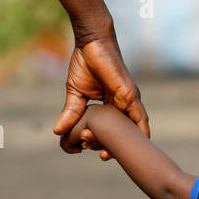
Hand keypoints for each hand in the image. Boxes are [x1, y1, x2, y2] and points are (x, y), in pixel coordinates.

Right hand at [53, 35, 147, 160]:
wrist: (91, 42)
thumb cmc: (85, 63)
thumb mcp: (75, 94)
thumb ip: (70, 114)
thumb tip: (58, 132)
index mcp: (111, 106)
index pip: (109, 131)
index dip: (100, 143)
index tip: (85, 149)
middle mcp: (122, 106)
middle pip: (121, 134)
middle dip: (110, 148)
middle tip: (96, 155)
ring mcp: (128, 101)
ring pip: (131, 131)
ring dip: (121, 145)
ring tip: (105, 156)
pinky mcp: (130, 95)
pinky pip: (140, 118)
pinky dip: (139, 132)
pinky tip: (136, 144)